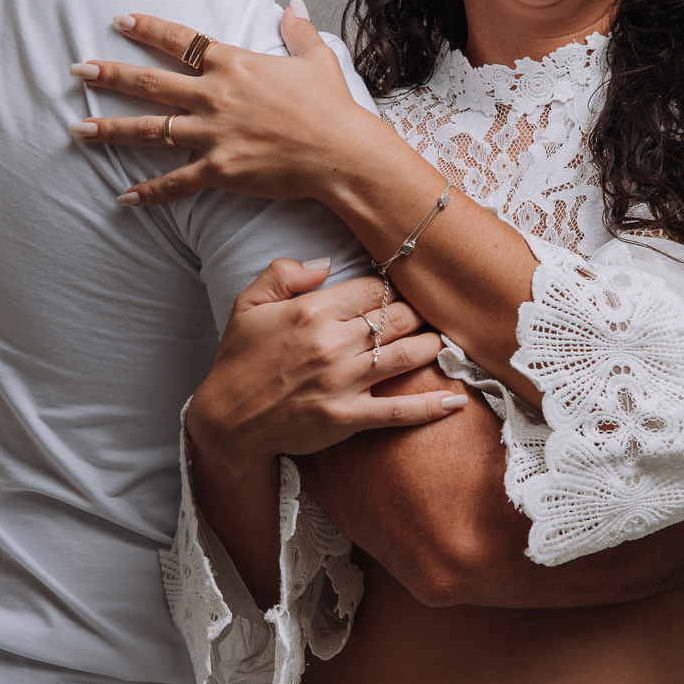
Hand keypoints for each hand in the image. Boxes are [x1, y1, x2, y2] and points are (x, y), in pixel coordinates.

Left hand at [69, 5, 380, 207]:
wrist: (341, 151)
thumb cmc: (332, 107)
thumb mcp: (317, 59)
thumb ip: (298, 31)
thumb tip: (292, 6)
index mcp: (234, 64)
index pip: (179, 40)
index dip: (146, 28)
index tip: (119, 20)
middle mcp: (215, 95)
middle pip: (150, 83)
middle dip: (110, 75)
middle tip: (78, 71)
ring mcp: (213, 134)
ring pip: (151, 130)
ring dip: (111, 130)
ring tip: (78, 130)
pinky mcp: (219, 170)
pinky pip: (176, 182)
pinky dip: (150, 192)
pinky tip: (124, 198)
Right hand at [185, 258, 465, 478]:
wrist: (227, 421)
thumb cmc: (238, 360)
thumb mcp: (248, 304)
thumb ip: (284, 273)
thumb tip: (327, 261)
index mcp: (312, 310)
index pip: (373, 288)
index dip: (393, 287)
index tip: (401, 291)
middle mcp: (332, 343)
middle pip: (398, 317)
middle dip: (419, 313)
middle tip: (430, 314)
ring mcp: (343, 382)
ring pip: (407, 355)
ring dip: (432, 346)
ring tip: (443, 342)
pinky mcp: (348, 418)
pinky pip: (399, 411)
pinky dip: (430, 407)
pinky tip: (456, 401)